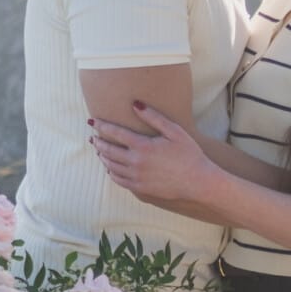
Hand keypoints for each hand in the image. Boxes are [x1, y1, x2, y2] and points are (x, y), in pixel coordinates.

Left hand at [91, 104, 216, 202]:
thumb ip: (154, 117)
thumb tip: (135, 104)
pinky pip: (118, 179)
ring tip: (99, 150)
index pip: (115, 133)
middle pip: (109, 150)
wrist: (198, 181)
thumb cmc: (189, 154)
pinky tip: (110, 167)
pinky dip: (111, 172)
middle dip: (98, 142)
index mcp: (142, 146)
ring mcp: (136, 176)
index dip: (102, 126)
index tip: (92, 121)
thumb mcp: (174, 131)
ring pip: (111, 165)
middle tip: (92, 137)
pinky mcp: (139, 188)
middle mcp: (135, 162)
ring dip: (103, 156)